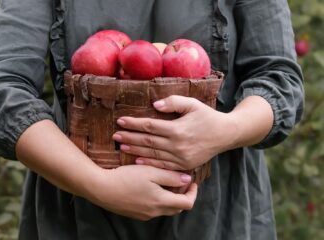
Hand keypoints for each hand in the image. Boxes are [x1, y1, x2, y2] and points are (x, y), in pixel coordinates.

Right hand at [93, 165, 196, 220]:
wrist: (101, 188)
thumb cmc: (126, 178)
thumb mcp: (151, 172)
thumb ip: (171, 176)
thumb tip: (187, 180)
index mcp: (161, 202)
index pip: (187, 204)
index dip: (193, 193)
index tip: (192, 182)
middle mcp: (154, 212)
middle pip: (177, 208)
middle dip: (182, 194)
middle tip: (179, 180)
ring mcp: (144, 215)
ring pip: (165, 208)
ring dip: (170, 197)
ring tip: (165, 181)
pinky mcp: (135, 213)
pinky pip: (153, 209)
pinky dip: (158, 199)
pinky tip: (150, 187)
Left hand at [112, 95, 236, 170]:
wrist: (225, 135)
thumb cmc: (207, 117)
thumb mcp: (193, 104)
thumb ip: (174, 102)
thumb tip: (155, 105)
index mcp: (178, 129)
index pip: (150, 126)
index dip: (134, 123)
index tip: (120, 121)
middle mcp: (177, 145)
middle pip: (147, 141)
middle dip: (129, 138)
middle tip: (115, 136)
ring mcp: (180, 158)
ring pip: (152, 154)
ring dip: (135, 151)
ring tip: (121, 147)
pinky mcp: (184, 165)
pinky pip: (163, 165)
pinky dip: (149, 163)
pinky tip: (137, 161)